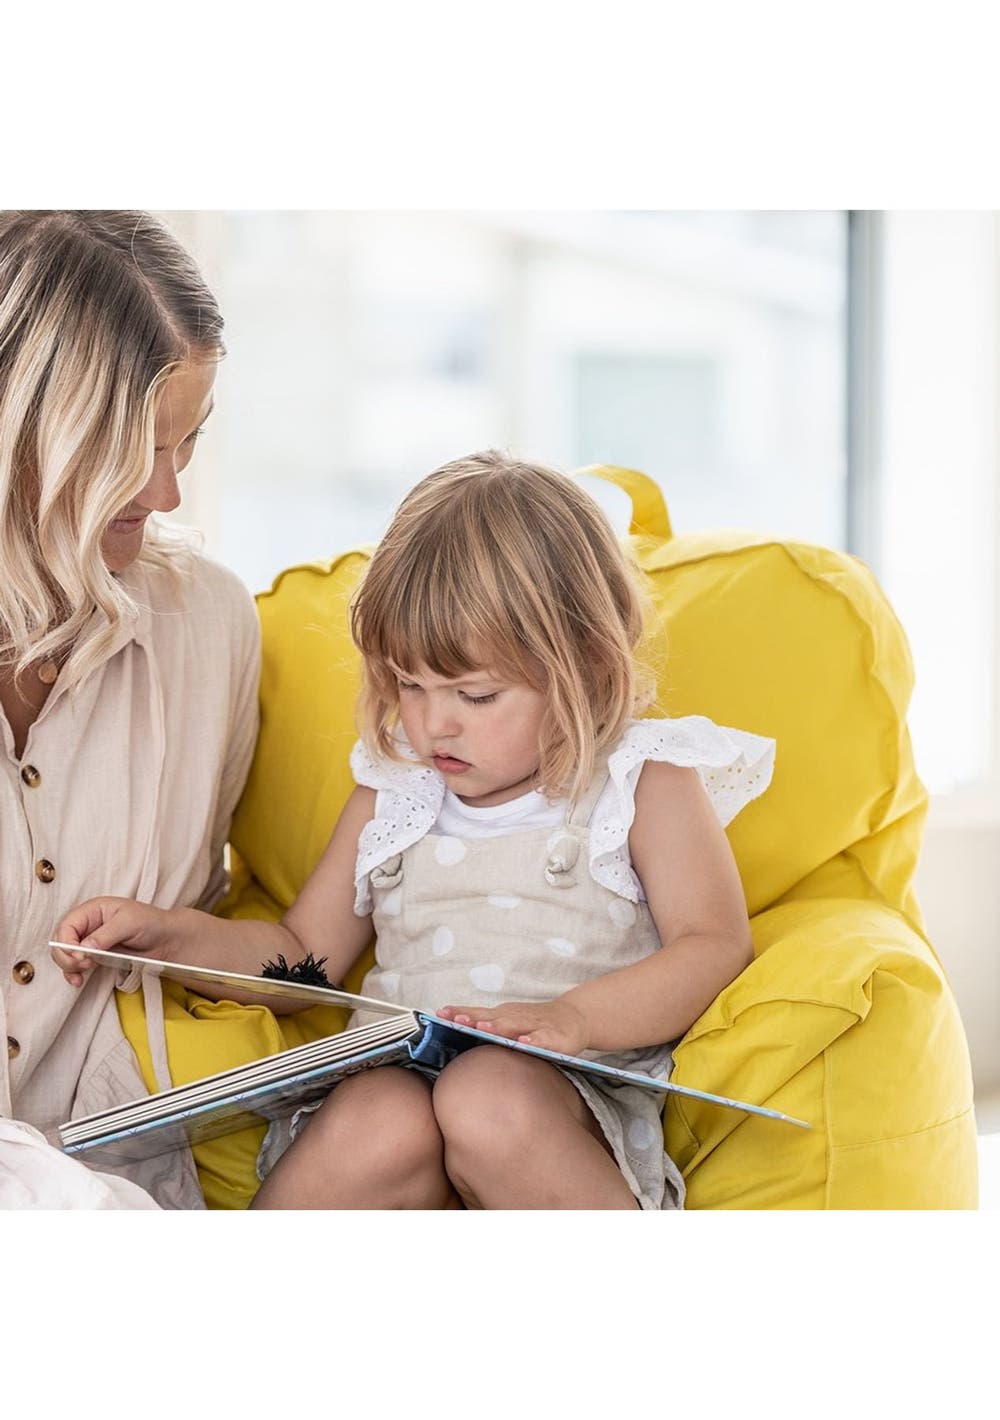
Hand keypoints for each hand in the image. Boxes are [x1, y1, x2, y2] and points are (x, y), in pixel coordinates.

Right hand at [51, 896, 187, 988]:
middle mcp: (87, 925)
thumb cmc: (151, 923)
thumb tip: (84, 948)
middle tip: (83, 966)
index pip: (67, 926)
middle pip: (61, 942)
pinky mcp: (95, 956)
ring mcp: (89, 942)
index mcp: (92, 910)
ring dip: (68, 968)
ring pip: (65, 956)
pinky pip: (75, 966)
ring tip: (81, 976)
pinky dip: (73, 974)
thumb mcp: (129, 922)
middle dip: (66, 957)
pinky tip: (78, 981)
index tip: (79, 957)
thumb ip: (105, 934)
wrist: (167, 940)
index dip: (67, 943)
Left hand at [436, 997, 590, 1055]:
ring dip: (499, 1027)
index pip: (477, 1013)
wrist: (574, 1018)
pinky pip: (542, 1039)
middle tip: (456, 1021)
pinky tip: (524, 1042)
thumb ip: (485, 1029)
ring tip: (484, 1028)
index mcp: (503, 1016)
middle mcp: (516, 1017)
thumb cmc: (534, 1024)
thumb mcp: (507, 1023)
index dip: (460, 1014)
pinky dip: (533, 1040)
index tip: (440, 1013)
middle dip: (474, 1020)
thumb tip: (453, 1033)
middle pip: (492, 1018)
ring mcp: (535, 1025)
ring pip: (515, 1025)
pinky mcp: (554, 1036)